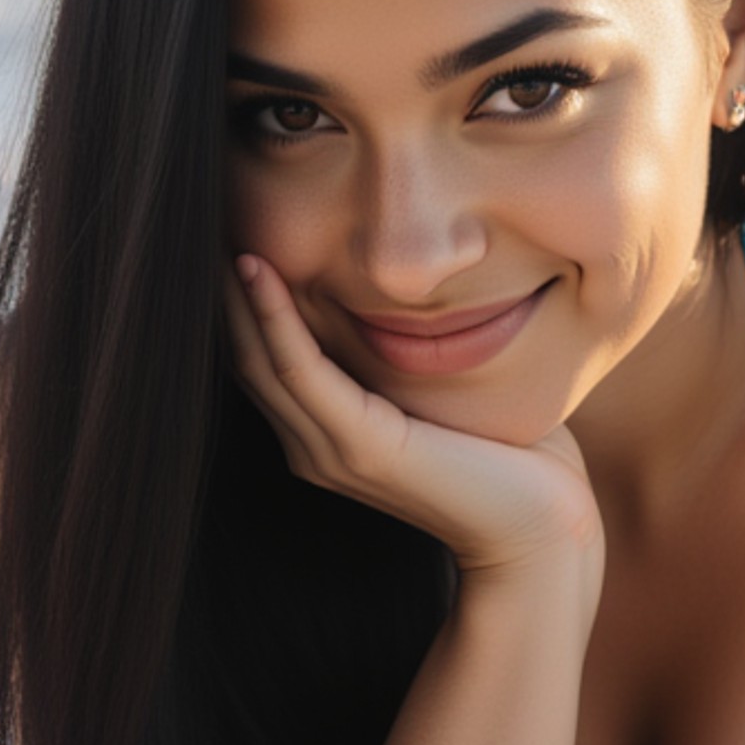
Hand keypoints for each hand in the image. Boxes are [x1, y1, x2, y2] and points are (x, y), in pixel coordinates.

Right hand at [222, 253, 605, 589]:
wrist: (542, 526)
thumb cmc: (509, 454)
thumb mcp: (441, 386)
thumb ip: (406, 346)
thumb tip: (402, 284)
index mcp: (328, 434)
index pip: (264, 357)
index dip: (241, 298)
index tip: (228, 229)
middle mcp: (314, 446)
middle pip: (244, 354)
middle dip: (222, 290)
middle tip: (203, 217)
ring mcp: (330, 451)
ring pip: (258, 357)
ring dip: (234, 293)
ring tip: (214, 231)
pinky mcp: (359, 447)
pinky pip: (299, 369)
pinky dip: (273, 315)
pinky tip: (257, 269)